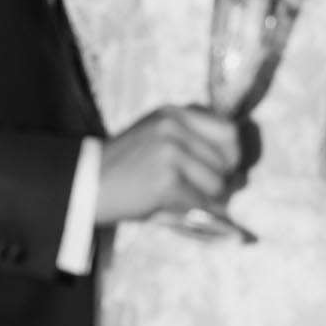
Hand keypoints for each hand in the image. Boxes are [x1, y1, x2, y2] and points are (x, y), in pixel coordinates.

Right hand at [96, 107, 241, 225]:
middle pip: (228, 158)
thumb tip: (238, 173)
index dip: (232, 154)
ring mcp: (170, 151)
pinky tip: (177, 209)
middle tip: (209, 194)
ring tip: (189, 202)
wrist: (86, 183)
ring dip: (210, 199)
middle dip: (223, 181)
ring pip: (217, 182)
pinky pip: (200, 201)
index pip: (228, 129)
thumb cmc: (124, 168)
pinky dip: (195, 211)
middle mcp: (174, 126)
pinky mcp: (166, 179)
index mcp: (173, 113)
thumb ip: (191, 143)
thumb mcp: (155, 139)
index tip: (224, 170)